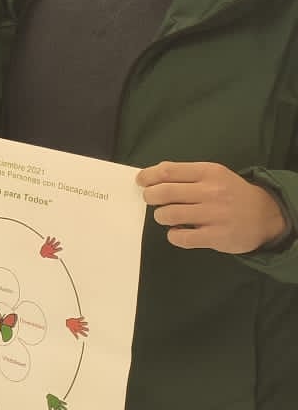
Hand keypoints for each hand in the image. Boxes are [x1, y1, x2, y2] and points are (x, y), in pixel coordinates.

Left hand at [137, 161, 290, 253]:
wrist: (267, 215)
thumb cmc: (232, 193)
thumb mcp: (215, 175)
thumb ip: (186, 174)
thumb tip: (152, 176)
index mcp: (209, 172)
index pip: (168, 171)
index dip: (148, 176)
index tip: (141, 182)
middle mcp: (211, 192)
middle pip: (163, 192)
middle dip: (150, 197)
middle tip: (152, 200)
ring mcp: (214, 215)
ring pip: (168, 215)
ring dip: (161, 216)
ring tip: (168, 216)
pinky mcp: (216, 236)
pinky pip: (181, 238)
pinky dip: (174, 235)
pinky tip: (179, 232)